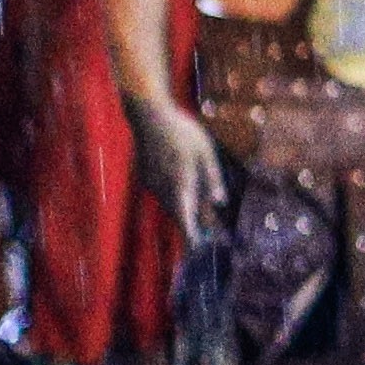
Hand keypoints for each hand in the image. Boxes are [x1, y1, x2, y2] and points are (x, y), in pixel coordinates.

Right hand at [133, 96, 228, 230]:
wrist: (148, 116)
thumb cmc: (182, 131)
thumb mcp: (205, 151)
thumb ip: (212, 177)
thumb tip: (219, 202)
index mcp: (180, 181)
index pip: (185, 216)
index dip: (191, 234)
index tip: (198, 248)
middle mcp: (163, 186)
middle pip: (177, 213)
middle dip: (191, 224)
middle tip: (207, 232)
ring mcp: (151, 182)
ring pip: (168, 204)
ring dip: (182, 210)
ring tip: (198, 213)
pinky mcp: (145, 176)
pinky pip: (161, 192)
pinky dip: (172, 196)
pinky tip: (180, 187)